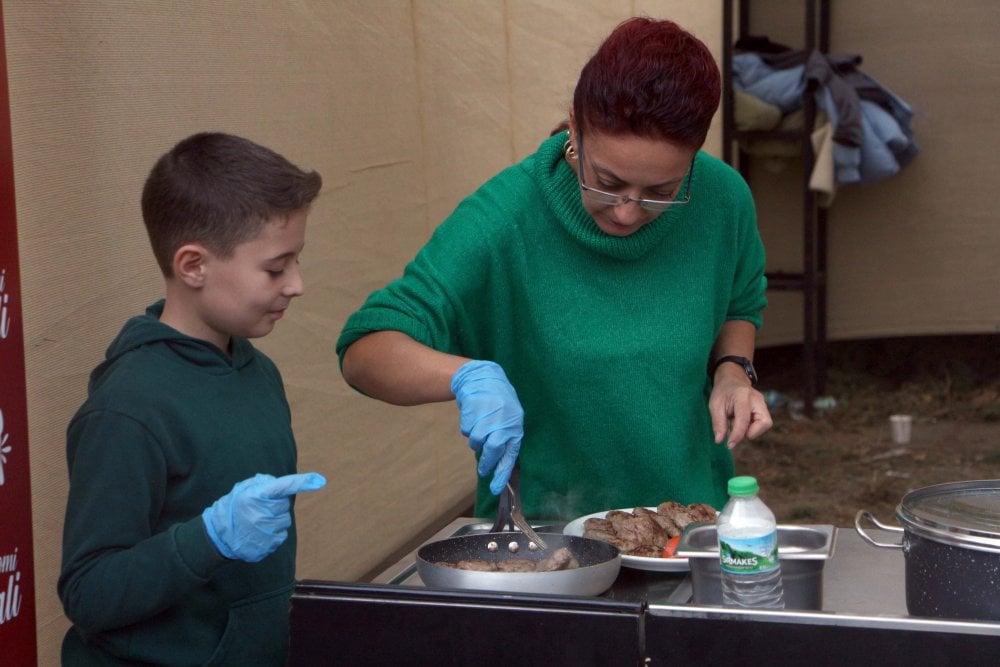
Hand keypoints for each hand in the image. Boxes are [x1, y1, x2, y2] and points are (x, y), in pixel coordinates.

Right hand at [202, 472, 326, 561]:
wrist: (219, 537)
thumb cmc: (232, 509)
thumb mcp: (242, 490)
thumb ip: (261, 483)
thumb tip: (282, 484)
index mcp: (256, 497)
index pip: (284, 487)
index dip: (303, 482)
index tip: (320, 480)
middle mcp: (262, 514)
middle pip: (285, 505)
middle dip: (276, 505)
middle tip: (260, 509)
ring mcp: (266, 532)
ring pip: (285, 521)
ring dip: (275, 520)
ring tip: (257, 522)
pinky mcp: (269, 546)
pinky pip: (281, 535)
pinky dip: (273, 533)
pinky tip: (259, 533)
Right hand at [451, 360, 522, 494]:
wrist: (483, 378)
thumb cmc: (499, 402)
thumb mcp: (509, 419)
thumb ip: (505, 439)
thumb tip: (499, 464)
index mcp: (515, 426)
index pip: (509, 454)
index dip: (502, 473)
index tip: (495, 489)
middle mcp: (501, 423)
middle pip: (491, 451)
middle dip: (486, 462)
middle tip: (483, 470)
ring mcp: (485, 418)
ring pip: (476, 443)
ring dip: (476, 441)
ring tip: (481, 427)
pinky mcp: (471, 414)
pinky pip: (467, 432)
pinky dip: (468, 428)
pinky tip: (474, 416)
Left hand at [708, 376, 772, 448]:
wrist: (732, 380)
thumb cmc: (722, 393)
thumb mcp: (715, 405)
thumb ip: (718, 423)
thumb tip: (719, 441)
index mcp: (742, 395)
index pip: (744, 419)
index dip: (737, 435)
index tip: (729, 445)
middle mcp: (757, 398)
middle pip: (764, 422)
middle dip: (750, 432)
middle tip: (735, 429)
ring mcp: (763, 403)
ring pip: (765, 424)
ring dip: (751, 430)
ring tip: (737, 423)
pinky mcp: (765, 408)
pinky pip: (763, 423)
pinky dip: (752, 427)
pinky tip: (742, 421)